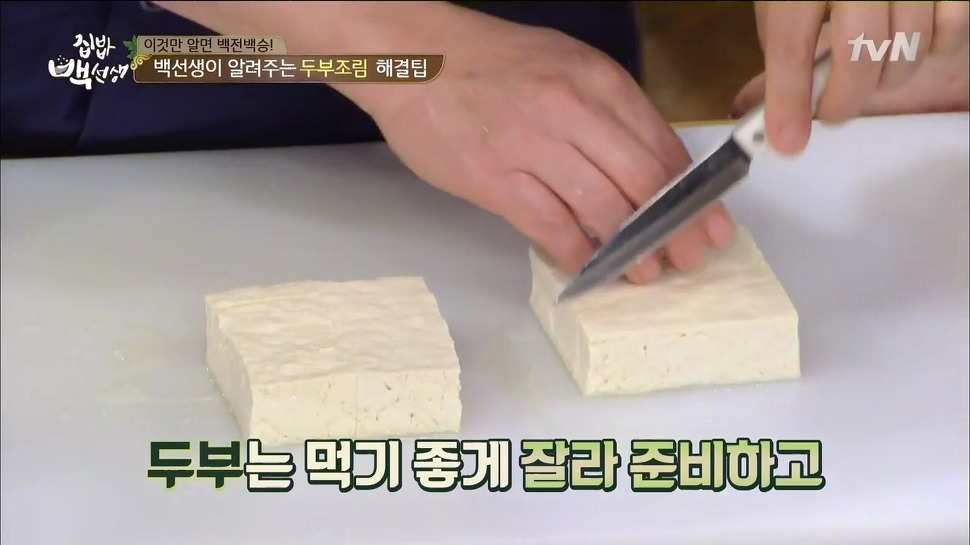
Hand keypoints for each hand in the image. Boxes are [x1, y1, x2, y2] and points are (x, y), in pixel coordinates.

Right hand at [362, 4, 734, 282]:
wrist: (413, 57)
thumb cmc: (487, 64)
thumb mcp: (563, 66)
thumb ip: (606, 112)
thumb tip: (644, 167)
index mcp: (597, 80)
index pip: (664, 146)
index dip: (695, 195)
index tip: (709, 222)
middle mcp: (572, 109)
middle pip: (644, 183)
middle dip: (676, 230)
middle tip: (687, 257)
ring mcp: (532, 145)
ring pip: (604, 209)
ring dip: (632, 249)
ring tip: (644, 271)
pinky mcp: (495, 179)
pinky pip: (551, 226)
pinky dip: (577, 253)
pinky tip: (589, 266)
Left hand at [749, 1, 969, 154]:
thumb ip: (783, 38)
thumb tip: (779, 103)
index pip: (791, 46)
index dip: (789, 100)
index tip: (786, 141)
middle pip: (858, 55)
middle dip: (841, 102)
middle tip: (830, 113)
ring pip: (906, 51)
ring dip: (883, 82)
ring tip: (863, 79)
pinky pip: (950, 30)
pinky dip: (929, 52)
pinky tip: (905, 49)